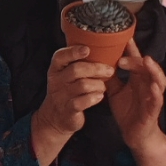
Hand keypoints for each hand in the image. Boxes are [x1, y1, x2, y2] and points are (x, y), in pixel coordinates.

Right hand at [30, 46, 113, 165]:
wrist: (55, 118)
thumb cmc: (66, 91)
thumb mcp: (64, 75)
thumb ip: (76, 62)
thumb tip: (100, 46)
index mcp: (56, 70)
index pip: (60, 56)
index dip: (73, 51)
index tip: (87, 49)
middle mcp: (56, 82)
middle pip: (76, 70)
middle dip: (95, 68)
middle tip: (109, 70)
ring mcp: (61, 96)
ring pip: (83, 85)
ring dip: (98, 84)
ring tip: (103, 86)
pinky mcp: (69, 110)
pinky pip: (83, 102)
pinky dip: (94, 98)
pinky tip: (99, 96)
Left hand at [105, 44, 165, 150]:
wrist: (134, 135)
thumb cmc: (128, 111)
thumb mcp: (115, 92)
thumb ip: (110, 78)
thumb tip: (97, 62)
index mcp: (138, 79)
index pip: (135, 60)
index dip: (131, 49)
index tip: (124, 36)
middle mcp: (148, 84)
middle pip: (146, 66)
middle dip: (136, 59)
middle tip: (123, 55)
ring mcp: (153, 96)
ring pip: (158, 79)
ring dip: (153, 69)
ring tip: (146, 60)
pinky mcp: (154, 109)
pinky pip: (157, 99)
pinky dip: (156, 92)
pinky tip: (153, 86)